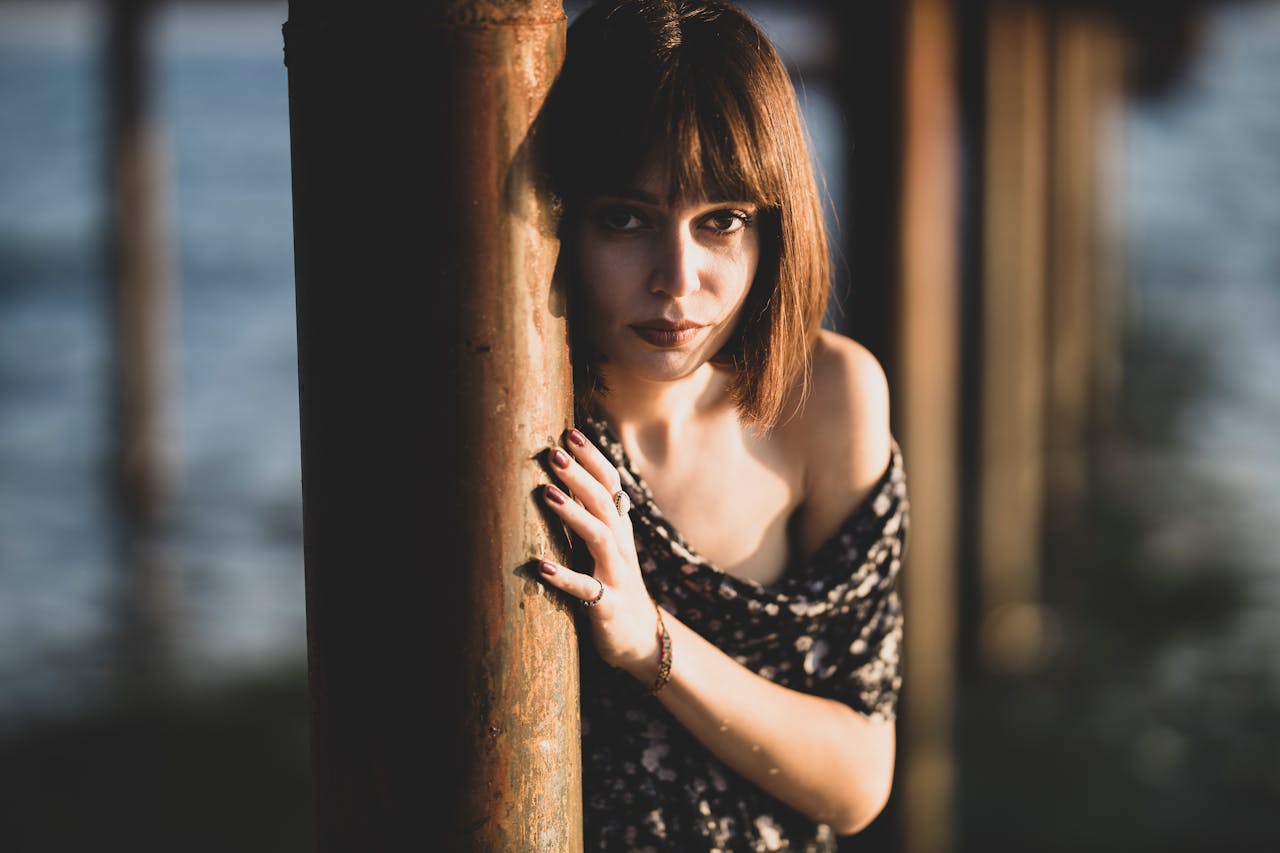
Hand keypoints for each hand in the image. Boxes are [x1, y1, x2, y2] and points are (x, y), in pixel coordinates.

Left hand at [537, 428, 660, 675]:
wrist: (641, 640)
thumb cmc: (614, 585)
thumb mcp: (606, 547)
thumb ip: (591, 515)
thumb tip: (564, 478)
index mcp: (619, 529)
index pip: (611, 484)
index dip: (593, 458)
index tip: (569, 432)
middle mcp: (621, 546)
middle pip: (604, 502)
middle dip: (579, 475)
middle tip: (553, 452)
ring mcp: (616, 575)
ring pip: (599, 537)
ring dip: (573, 514)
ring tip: (546, 493)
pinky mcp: (608, 606)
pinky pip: (586, 590)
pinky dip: (563, 577)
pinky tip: (538, 566)